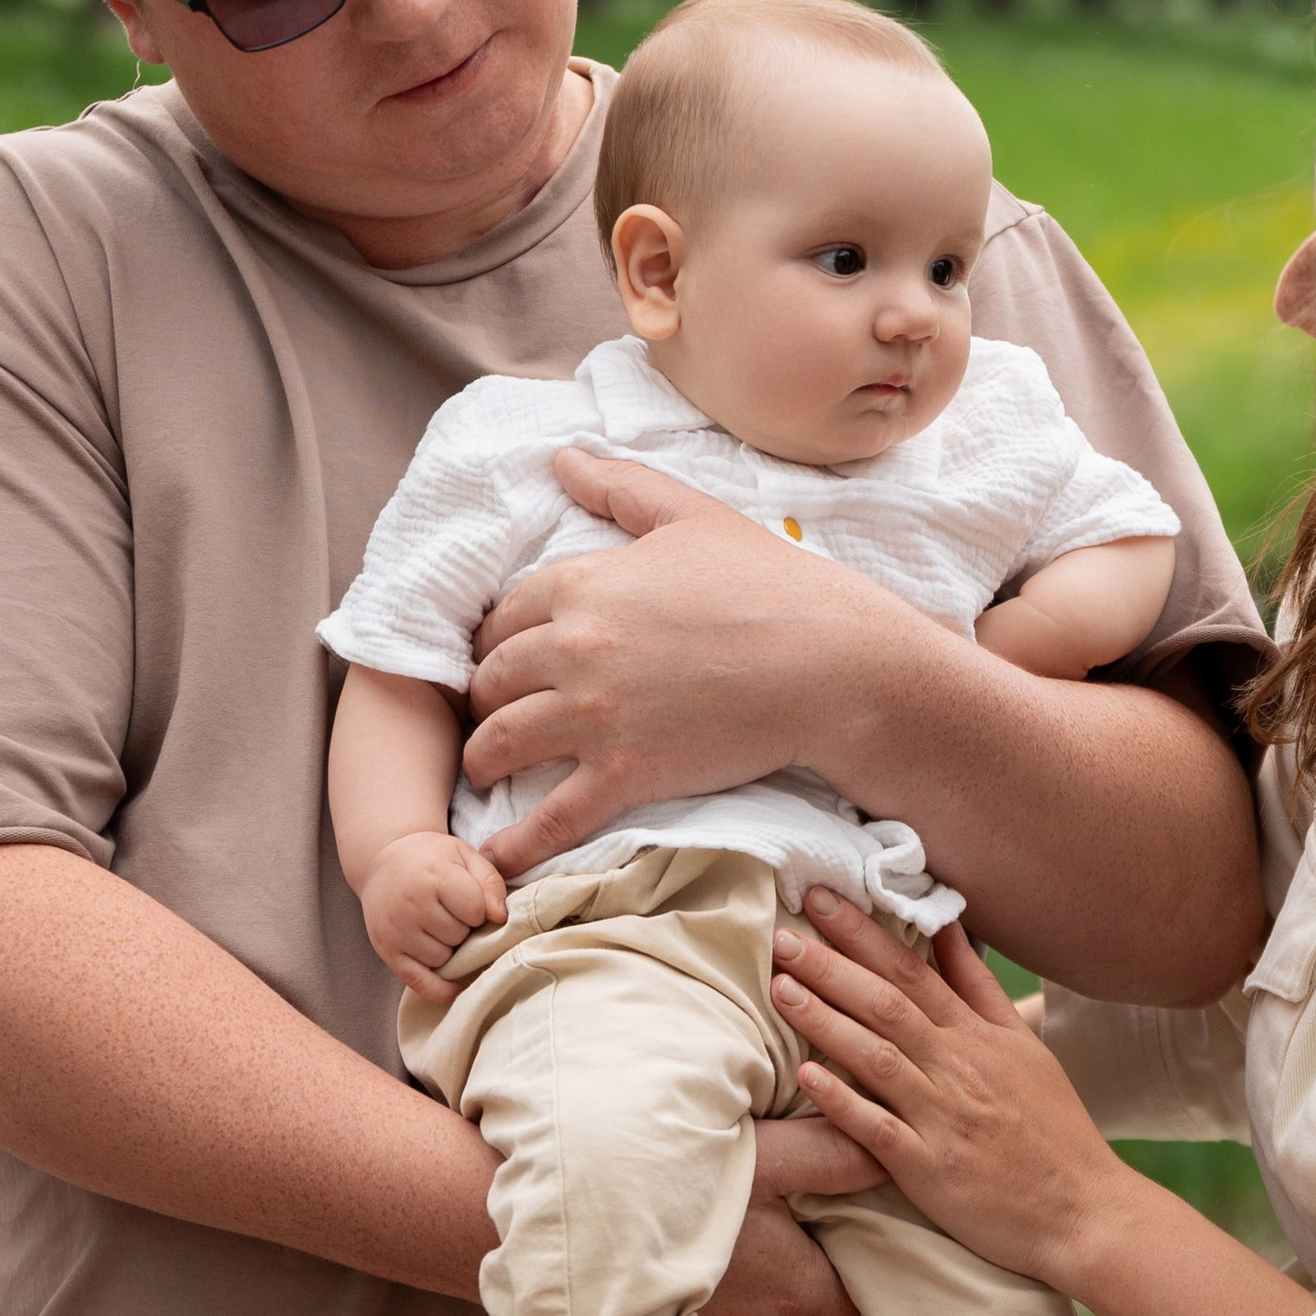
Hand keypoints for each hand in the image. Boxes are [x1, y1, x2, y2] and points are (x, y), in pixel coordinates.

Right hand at [359, 830, 507, 1004]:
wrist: (383, 860)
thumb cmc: (431, 859)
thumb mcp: (465, 856)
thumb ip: (490, 882)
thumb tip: (501, 918)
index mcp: (434, 876)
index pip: (475, 911)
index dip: (480, 910)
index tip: (471, 902)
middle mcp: (411, 904)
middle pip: (459, 936)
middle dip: (464, 929)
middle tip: (452, 914)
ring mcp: (396, 930)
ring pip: (443, 959)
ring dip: (450, 950)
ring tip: (440, 928)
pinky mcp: (386, 951)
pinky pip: (418, 981)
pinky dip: (439, 989)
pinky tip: (455, 986)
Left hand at [465, 450, 914, 877]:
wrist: (832, 664)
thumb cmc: (772, 584)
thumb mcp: (693, 517)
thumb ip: (621, 488)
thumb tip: (562, 457)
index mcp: (583, 584)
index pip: (502, 615)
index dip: (496, 639)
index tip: (499, 657)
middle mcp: (573, 648)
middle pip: (489, 679)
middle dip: (482, 699)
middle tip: (489, 713)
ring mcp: (595, 716)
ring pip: (499, 743)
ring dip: (484, 759)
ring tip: (486, 771)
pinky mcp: (624, 775)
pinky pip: (549, 817)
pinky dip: (514, 842)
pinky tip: (494, 858)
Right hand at [697, 1113, 877, 1315]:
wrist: (587, 1248)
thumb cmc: (681, 1203)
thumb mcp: (765, 1160)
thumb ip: (831, 1155)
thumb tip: (887, 1152)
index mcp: (800, 1295)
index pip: (865, 1312)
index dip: (873, 1281)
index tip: (866, 1244)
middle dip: (822, 1281)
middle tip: (813, 1230)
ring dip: (772, 1290)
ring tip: (759, 1239)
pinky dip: (732, 1300)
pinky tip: (715, 1258)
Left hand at [766, 896, 1129, 1292]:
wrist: (1086, 1212)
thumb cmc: (1054, 1130)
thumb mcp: (1024, 1047)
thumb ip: (980, 989)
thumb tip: (949, 929)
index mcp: (979, 1037)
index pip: (913, 971)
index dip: (863, 934)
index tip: (821, 899)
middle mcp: (960, 1068)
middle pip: (887, 1003)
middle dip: (830, 964)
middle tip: (780, 933)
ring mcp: (945, 1118)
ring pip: (878, 1057)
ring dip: (826, 1019)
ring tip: (780, 987)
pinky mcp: (932, 1169)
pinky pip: (880, 1130)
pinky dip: (844, 1101)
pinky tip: (806, 1075)